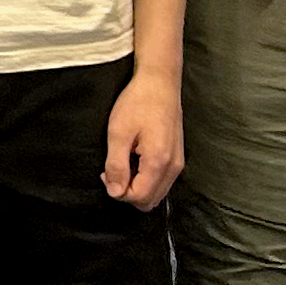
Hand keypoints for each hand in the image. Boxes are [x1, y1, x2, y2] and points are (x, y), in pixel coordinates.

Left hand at [104, 72, 183, 208]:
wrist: (160, 83)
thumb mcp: (118, 133)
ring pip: (157, 193)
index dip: (118, 191)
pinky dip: (147, 180)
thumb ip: (117, 166)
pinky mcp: (178, 157)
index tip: (106, 172)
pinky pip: (162, 182)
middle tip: (113, 170)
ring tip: (123, 163)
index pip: (138, 197)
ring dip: (137, 187)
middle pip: (150, 201)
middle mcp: (174, 167)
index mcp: (159, 162)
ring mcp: (178, 163)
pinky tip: (135, 160)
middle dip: (128, 193)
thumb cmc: (137, 103)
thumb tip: (115, 192)